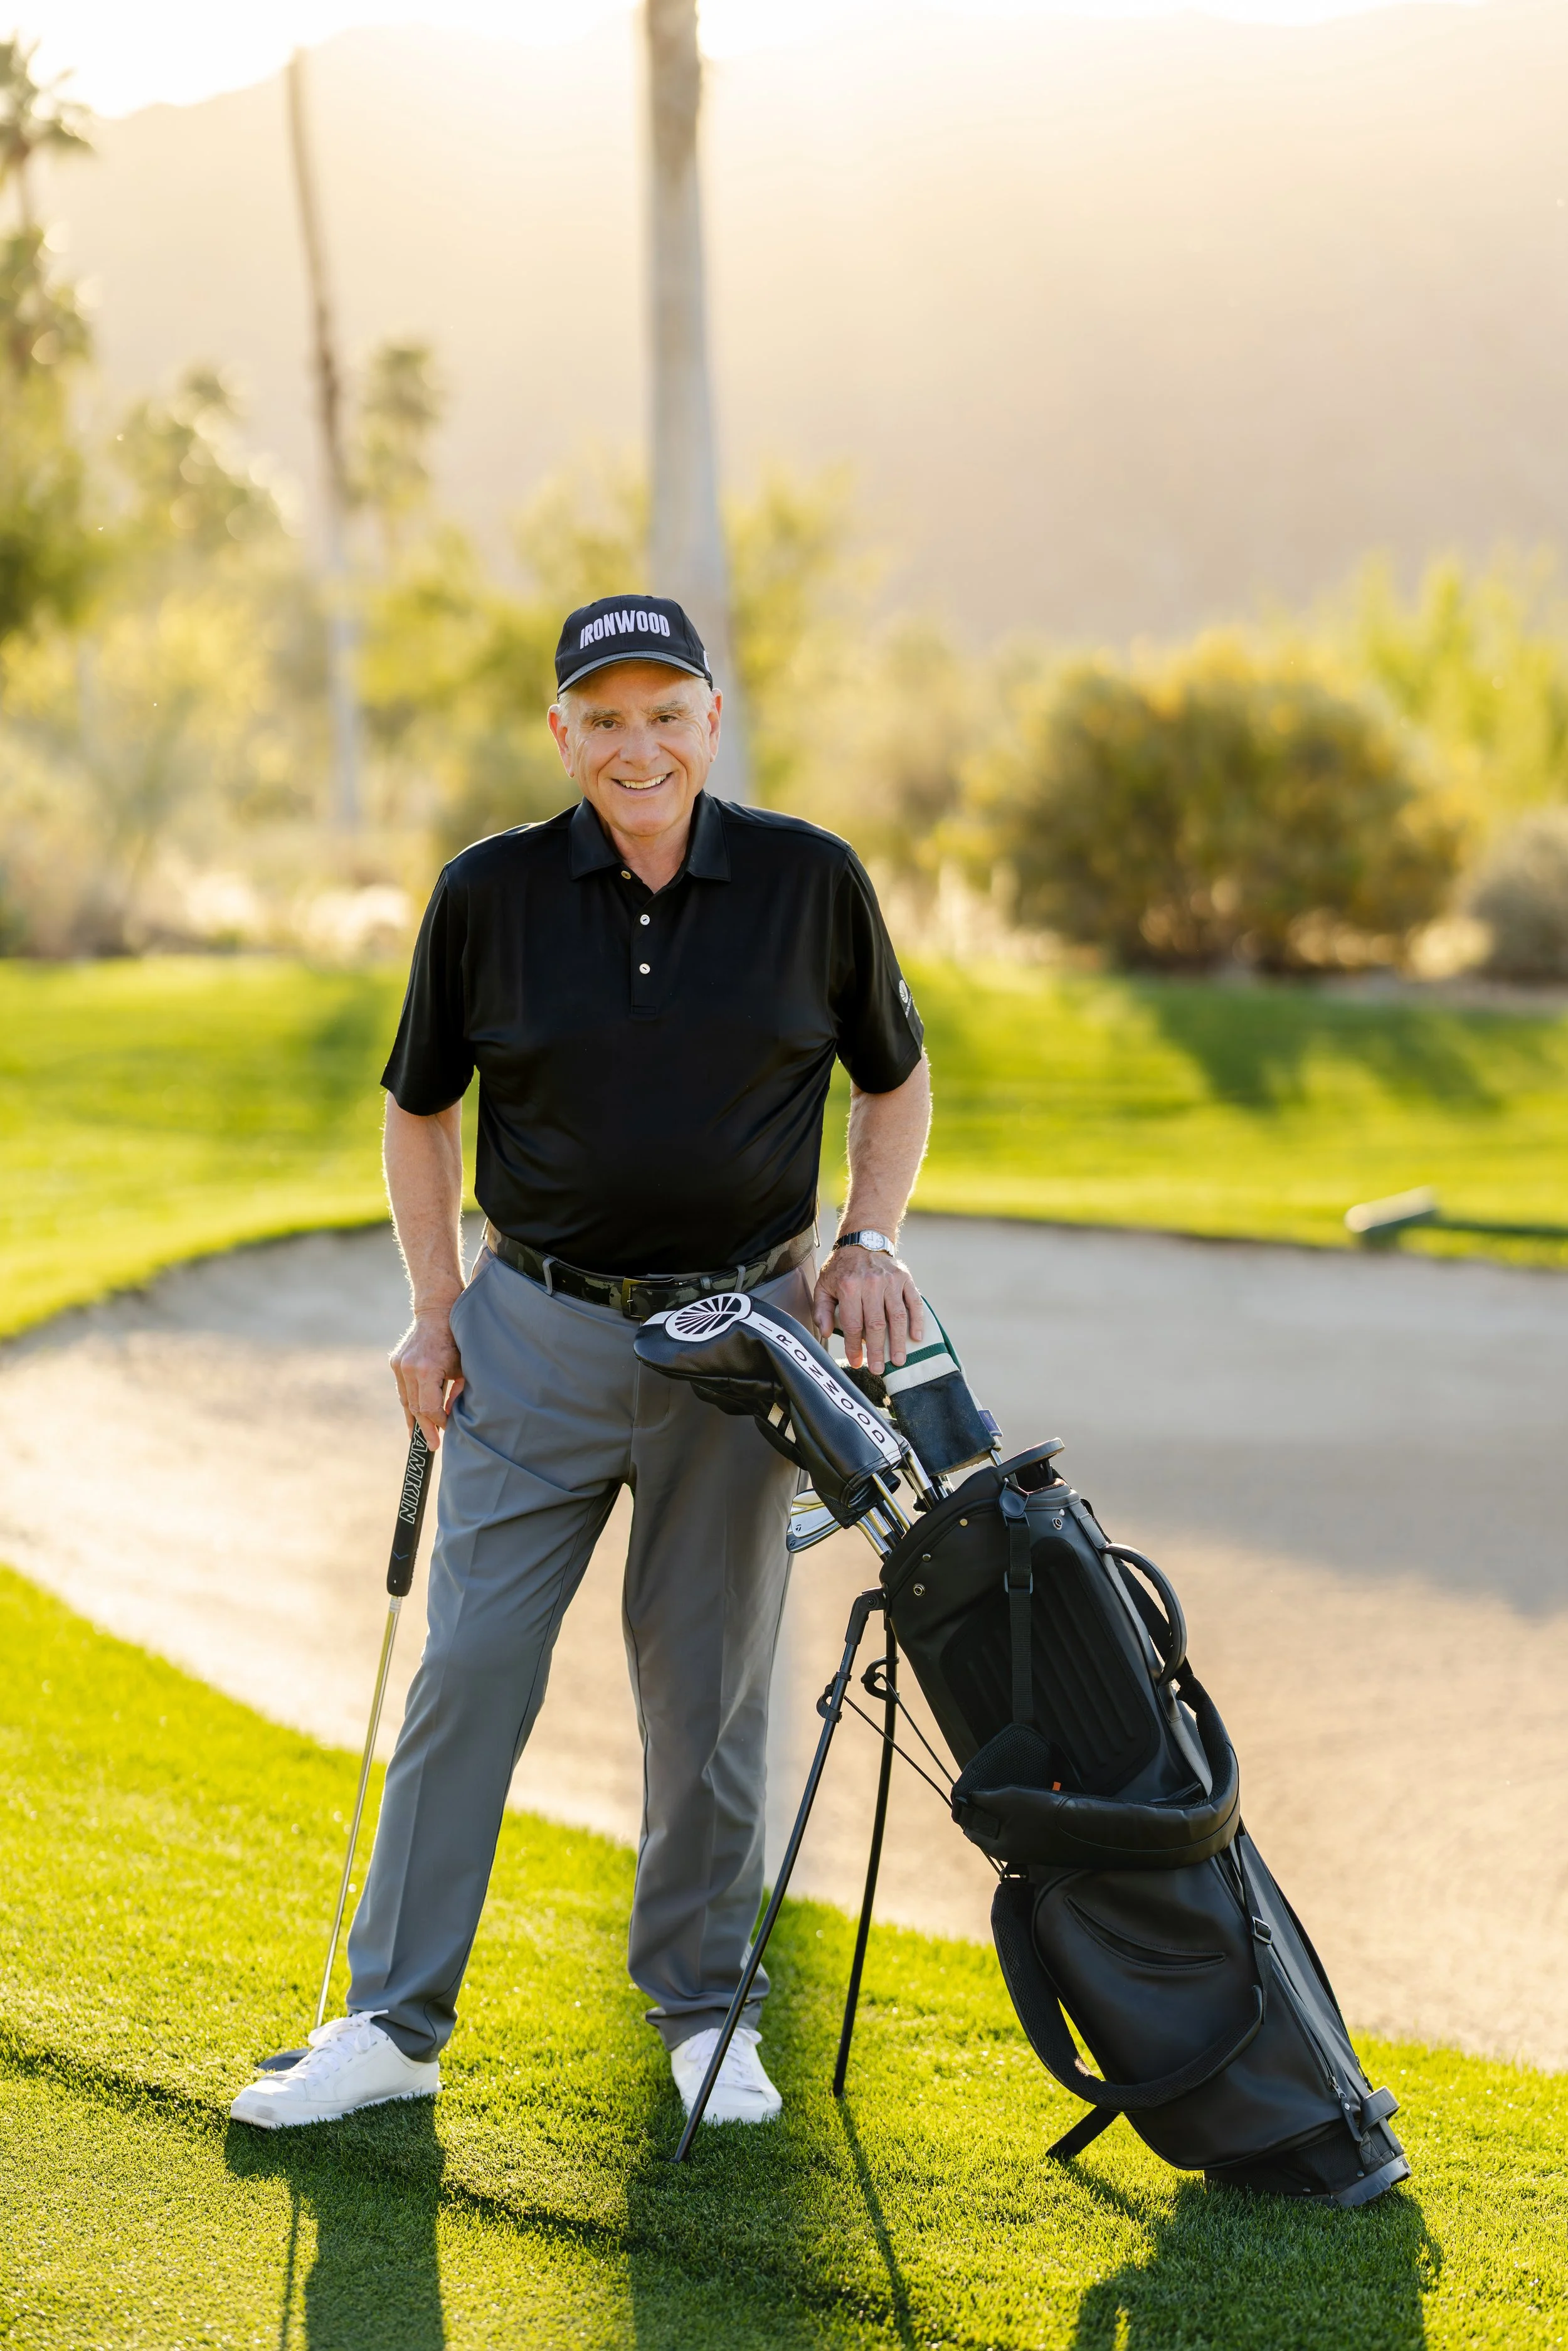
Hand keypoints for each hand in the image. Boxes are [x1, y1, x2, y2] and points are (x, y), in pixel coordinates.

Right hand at [390, 1302, 465, 1448]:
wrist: (437, 1311)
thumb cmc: (456, 1339)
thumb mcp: (463, 1367)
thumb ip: (458, 1392)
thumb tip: (451, 1415)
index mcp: (427, 1369)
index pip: (429, 1407)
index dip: (439, 1422)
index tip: (448, 1429)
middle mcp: (409, 1369)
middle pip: (415, 1408)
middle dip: (425, 1428)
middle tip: (432, 1447)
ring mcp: (399, 1366)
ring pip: (405, 1401)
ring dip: (414, 1420)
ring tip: (419, 1438)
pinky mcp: (396, 1363)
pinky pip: (403, 1390)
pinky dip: (409, 1404)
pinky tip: (413, 1419)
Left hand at [812, 1245, 924, 1375]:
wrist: (863, 1239)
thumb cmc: (842, 1267)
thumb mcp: (824, 1285)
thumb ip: (822, 1309)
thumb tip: (826, 1332)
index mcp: (849, 1287)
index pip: (854, 1324)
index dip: (855, 1347)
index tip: (856, 1362)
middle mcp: (871, 1284)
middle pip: (876, 1324)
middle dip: (878, 1351)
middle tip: (879, 1369)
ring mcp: (891, 1281)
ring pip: (897, 1317)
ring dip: (899, 1341)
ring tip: (899, 1361)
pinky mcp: (905, 1278)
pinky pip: (914, 1302)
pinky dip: (917, 1321)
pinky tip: (917, 1338)